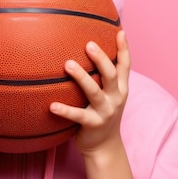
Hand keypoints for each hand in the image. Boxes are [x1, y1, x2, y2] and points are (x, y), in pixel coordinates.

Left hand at [50, 30, 129, 154]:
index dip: (124, 49)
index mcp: (121, 88)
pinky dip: (65, 110)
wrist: (105, 147)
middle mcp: (116, 98)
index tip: (120, 32)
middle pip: (111, 75)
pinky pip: (77, 116)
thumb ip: (105, 76)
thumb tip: (90, 49)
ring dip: (81, 77)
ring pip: (94, 92)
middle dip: (101, 59)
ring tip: (68, 64)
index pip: (125, 66)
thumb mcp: (110, 95)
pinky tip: (51, 105)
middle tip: (88, 44)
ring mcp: (105, 112)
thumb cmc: (103, 113)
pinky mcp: (92, 125)